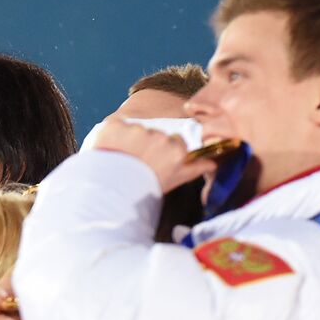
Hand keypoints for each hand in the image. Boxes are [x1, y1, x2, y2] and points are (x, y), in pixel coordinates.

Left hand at [92, 115, 217, 193]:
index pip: (176, 143)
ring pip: (135, 130)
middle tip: (135, 163)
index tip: (155, 163)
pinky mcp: (114, 125)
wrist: (109, 193)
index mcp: (175, 150)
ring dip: (128, 140)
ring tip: (120, 159)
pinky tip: (107, 150)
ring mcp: (136, 130)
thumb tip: (212, 163)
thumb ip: (195, 169)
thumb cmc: (143, 190)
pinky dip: (111, 135)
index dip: (164, 153)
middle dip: (147, 146)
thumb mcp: (174, 181)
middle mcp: (159, 137)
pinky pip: (114, 125)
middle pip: (156, 135)